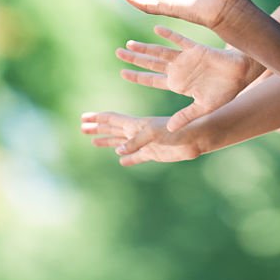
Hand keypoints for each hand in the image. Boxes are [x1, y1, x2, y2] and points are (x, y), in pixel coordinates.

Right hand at [80, 112, 204, 166]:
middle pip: (113, 129)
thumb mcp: (154, 134)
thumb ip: (136, 142)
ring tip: (94, 142)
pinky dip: (128, 159)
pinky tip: (121, 161)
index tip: (83, 117)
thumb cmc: (177, 131)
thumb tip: (119, 152)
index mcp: (136, 124)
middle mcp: (138, 132)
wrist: (197, 138)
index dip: (98, 119)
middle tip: (82, 128)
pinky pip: (136, 157)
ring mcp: (145, 143)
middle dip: (98, 129)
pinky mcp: (154, 154)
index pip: (112, 119)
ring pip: (121, 143)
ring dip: (108, 142)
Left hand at [117, 26, 256, 130]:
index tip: (122, 73)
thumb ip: (186, 116)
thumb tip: (169, 129)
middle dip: (135, 59)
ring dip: (145, 48)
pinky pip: (180, 40)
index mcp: (178, 84)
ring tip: (129, 44)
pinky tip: (156, 30)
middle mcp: (178, 70)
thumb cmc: (225, 91)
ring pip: (160, 51)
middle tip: (118, 53)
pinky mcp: (195, 49)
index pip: (152, 80)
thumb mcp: (204, 108)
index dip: (138, 77)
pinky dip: (169, 35)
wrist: (241, 74)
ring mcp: (185, 58)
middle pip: (151, 63)